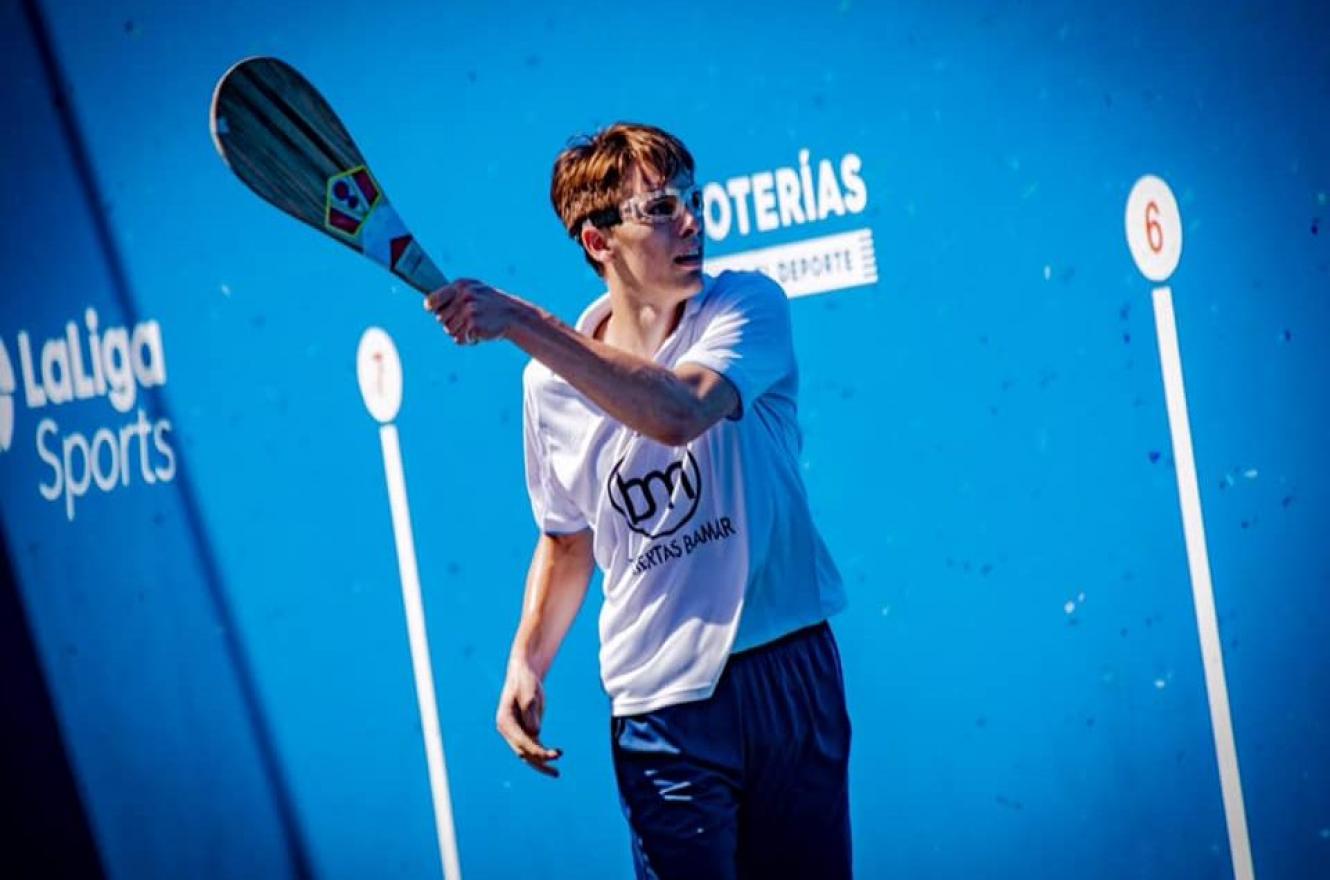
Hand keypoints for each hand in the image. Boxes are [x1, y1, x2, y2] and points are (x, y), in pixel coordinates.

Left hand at [423, 279, 522, 345]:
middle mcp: (464, 296)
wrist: (514, 315)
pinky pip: (459, 339)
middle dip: (450, 322)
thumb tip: (428, 304)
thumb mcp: (474, 290)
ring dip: (459, 332)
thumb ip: (453, 294)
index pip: (433, 299)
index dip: (431, 307)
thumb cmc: (490, 303)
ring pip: (449, 330)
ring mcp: (469, 311)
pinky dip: (467, 340)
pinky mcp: (473, 325)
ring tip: (474, 326)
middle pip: (440, 318)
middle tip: (466, 320)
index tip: (431, 310)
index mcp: (461, 286)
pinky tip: (479, 333)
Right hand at [495, 658, 562, 776]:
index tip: (552, 755)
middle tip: (557, 769)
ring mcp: (516, 732)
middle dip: (539, 761)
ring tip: (557, 773)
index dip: (536, 751)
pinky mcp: (525, 730)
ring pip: (527, 754)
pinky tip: (557, 754)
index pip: (521, 742)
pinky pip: (534, 746)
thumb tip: (536, 732)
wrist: (524, 674)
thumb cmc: (525, 681)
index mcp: (504, 721)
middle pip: (522, 752)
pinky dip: (544, 752)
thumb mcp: (528, 692)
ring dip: (542, 763)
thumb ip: (530, 711)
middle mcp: (508, 730)